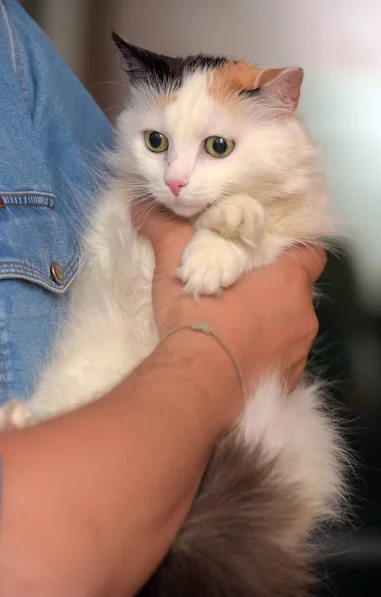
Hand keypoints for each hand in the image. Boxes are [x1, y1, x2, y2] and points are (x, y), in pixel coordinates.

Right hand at [134, 205, 325, 427]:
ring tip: (233, 322)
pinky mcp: (286, 382)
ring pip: (288, 326)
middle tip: (239, 284)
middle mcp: (303, 316)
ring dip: (267, 321)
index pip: (310, 252)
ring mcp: (297, 353)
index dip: (290, 247)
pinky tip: (234, 354)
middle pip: (296, 291)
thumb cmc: (198, 318)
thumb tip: (143, 205)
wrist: (197, 387)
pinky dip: (262, 353)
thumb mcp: (176, 265)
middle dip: (272, 286)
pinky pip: (279, 358)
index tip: (264, 249)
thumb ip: (165, 229)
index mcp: (289, 281)